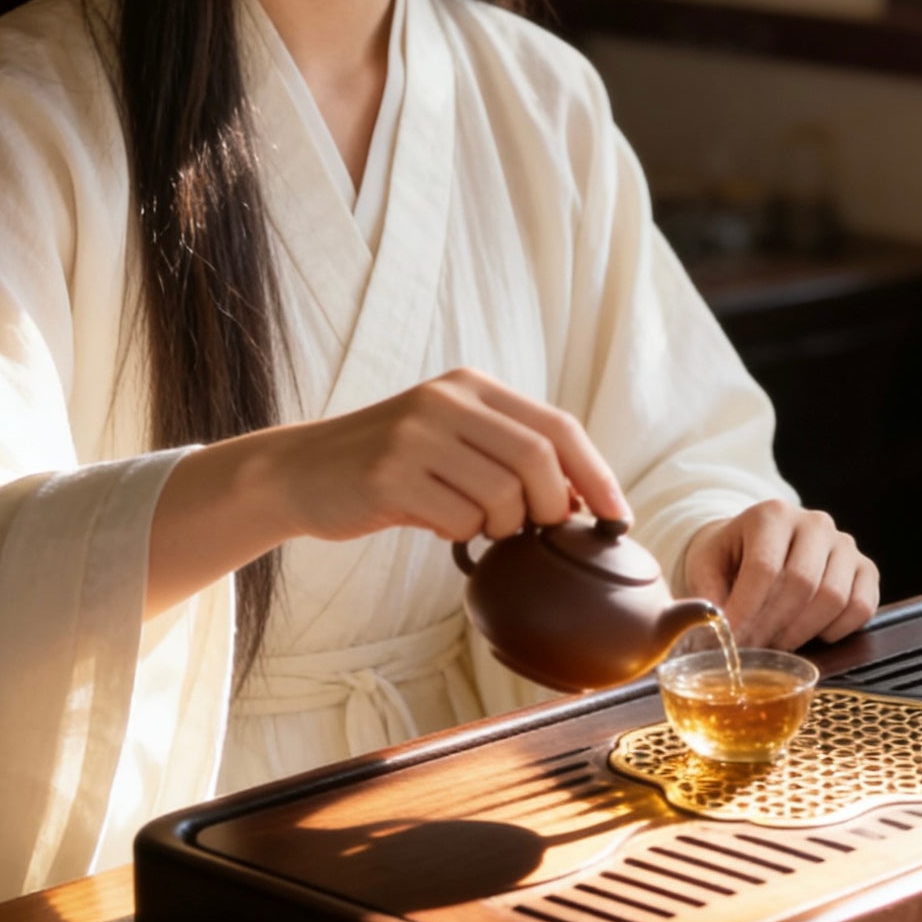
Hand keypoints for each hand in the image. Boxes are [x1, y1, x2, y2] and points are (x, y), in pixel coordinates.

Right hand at [281, 367, 629, 543]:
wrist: (301, 471)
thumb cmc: (392, 464)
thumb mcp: (450, 436)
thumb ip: (509, 454)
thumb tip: (581, 500)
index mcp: (471, 386)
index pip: (558, 426)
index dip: (597, 475)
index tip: (619, 519)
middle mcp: (446, 400)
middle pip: (538, 459)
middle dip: (553, 507)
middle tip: (538, 530)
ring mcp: (415, 436)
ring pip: (502, 495)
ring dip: (502, 526)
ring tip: (475, 524)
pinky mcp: (389, 476)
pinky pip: (457, 519)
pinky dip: (460, 534)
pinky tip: (437, 524)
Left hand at [680, 501, 878, 649]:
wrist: (758, 542)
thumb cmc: (731, 555)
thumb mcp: (707, 565)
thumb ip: (709, 595)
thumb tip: (716, 633)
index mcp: (772, 514)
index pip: (764, 567)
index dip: (748, 610)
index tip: (732, 641)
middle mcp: (813, 522)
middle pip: (801, 583)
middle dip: (773, 626)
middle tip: (752, 651)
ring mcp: (844, 544)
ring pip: (833, 598)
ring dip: (801, 633)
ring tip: (774, 644)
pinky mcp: (865, 567)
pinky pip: (861, 607)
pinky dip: (837, 630)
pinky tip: (810, 634)